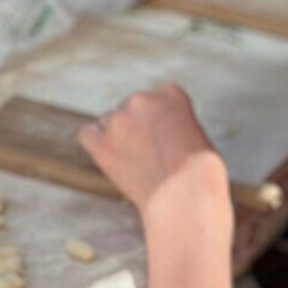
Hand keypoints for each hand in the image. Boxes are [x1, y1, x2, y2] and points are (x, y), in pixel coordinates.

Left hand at [78, 83, 229, 217]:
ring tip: (136, 162)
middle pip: (132, 107)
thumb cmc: (201, 173)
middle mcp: (143, 100)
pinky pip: (87, 134)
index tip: (170, 138)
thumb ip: (174, 125)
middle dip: (140, 126)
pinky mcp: (102, 145)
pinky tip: (107, 155)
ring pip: (109, 120)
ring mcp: (119, 121)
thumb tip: (156, 135)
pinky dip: (95, 143)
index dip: (164, 119)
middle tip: (153, 155)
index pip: (160, 97)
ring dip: (119, 136)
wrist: (186, 194)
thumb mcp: (197, 136)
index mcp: (171, 93)